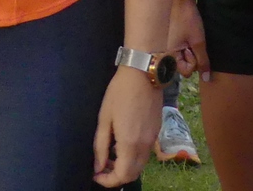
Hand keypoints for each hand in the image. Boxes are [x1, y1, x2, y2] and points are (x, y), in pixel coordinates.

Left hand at [92, 67, 158, 185]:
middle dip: (116, 176)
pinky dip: (133, 156)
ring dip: (125, 166)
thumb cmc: (119, 92)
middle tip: (102, 167)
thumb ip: (100, 145)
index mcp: (130, 144)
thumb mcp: (104, 118)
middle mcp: (145, 146)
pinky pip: (145, 153)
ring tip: (110, 155)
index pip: (122, 176)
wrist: (143, 73)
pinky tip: (122, 143)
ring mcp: (153, 139)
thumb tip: (98, 166)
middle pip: (133, 174)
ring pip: (140, 165)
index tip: (96, 174)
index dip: (107, 181)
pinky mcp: (157, 131)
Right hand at [167, 0, 209, 81]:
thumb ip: (203, 61)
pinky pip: (176, 48)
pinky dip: (182, 43)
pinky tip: (183, 32)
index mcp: (168, 55)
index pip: (186, 72)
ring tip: (187, 35)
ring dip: (186, 49)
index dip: (194, 61)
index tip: (192, 47)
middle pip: (183, 66)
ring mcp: (163, 46)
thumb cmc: (187, 18)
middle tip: (190, 40)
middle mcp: (162, 53)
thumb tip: (206, 79)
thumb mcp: (199, 41)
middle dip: (190, 55)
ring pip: (181, 57)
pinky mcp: (165, 38)